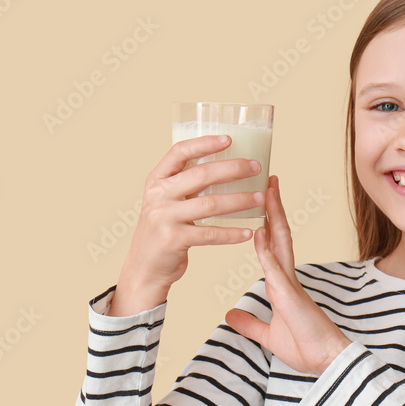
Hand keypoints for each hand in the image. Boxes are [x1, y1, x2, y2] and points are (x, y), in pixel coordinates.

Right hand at [109, 135, 263, 315]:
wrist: (144, 267)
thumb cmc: (163, 230)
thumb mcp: (165, 202)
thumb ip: (184, 185)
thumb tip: (225, 167)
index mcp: (157, 180)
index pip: (179, 152)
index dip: (204, 143)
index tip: (229, 139)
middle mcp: (158, 195)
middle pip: (202, 175)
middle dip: (233, 169)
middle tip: (256, 168)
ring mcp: (165, 217)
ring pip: (210, 204)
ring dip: (240, 200)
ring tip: (260, 198)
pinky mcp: (174, 239)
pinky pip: (210, 234)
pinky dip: (231, 233)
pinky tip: (248, 232)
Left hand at [225, 176, 351, 375]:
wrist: (325, 362)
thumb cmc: (305, 347)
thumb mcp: (267, 334)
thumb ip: (249, 322)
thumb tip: (230, 315)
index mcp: (282, 284)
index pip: (274, 245)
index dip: (268, 222)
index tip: (262, 201)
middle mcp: (287, 278)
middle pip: (279, 234)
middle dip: (272, 206)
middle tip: (269, 179)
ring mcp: (289, 284)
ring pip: (280, 242)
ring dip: (272, 215)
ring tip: (267, 189)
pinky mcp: (290, 296)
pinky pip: (275, 269)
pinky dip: (265, 250)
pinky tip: (258, 232)